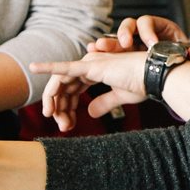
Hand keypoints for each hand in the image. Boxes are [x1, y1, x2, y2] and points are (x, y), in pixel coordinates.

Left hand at [30, 50, 148, 131]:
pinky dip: (49, 67)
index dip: (68, 106)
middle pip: (65, 87)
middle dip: (61, 107)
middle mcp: (90, 64)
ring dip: (54, 100)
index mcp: (97, 71)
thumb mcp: (121, 97)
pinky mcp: (91, 66)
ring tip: (51, 115)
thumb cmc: (143, 84)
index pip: (73, 88)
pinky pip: (65, 68)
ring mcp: (89, 63)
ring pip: (61, 82)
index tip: (69, 124)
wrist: (155, 77)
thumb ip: (104, 103)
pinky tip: (34, 67)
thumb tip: (89, 113)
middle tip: (63, 126)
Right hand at [89, 15, 189, 54]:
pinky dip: (103, 53)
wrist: (178, 70)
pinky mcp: (126, 56)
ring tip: (99, 49)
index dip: (147, 31)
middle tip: (124, 44)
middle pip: (129, 25)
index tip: (150, 44)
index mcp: (160, 28)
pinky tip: (93, 56)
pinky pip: (112, 51)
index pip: (149, 22)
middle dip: (124, 33)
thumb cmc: (183, 58)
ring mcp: (134, 43)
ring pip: (117, 37)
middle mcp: (145, 33)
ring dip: (109, 43)